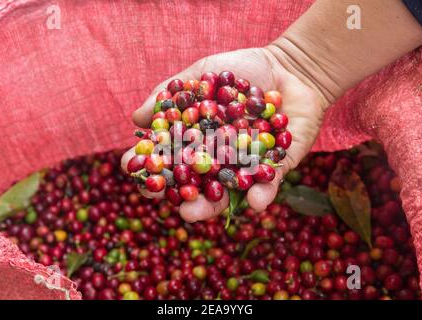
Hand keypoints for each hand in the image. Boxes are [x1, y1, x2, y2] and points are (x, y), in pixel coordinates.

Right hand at [122, 46, 327, 221]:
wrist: (291, 67)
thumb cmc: (243, 68)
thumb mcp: (202, 74)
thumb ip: (171, 94)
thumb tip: (135, 118)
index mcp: (201, 139)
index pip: (171, 157)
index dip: (150, 163)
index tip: (130, 168)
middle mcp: (220, 158)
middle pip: (195, 182)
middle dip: (175, 192)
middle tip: (158, 198)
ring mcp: (246, 165)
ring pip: (227, 192)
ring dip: (210, 206)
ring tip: (192, 212)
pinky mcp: (276, 167)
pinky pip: (268, 184)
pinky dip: (262, 194)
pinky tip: (254, 201)